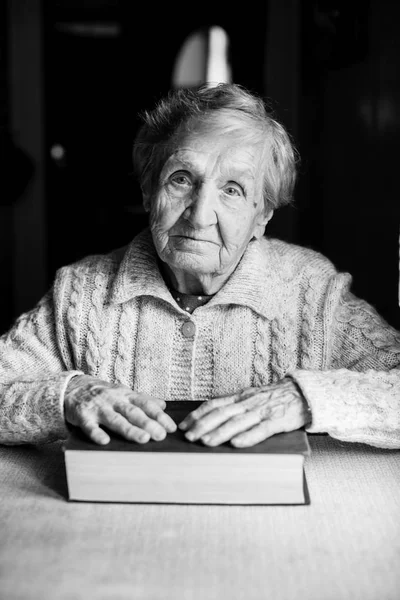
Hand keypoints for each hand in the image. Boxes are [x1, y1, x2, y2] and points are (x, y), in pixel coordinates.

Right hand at [64, 375, 176, 444]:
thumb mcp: (123, 392)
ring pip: (115, 419)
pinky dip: (96, 433)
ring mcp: (98, 408)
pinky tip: (105, 442)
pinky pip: (90, 426)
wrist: (72, 387)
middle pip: (133, 412)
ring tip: (142, 439)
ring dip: (129, 429)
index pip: (145, 404)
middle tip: (161, 435)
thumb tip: (163, 405)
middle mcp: (114, 400)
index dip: (159, 416)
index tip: (171, 428)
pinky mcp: (83, 416)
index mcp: (125, 394)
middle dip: (148, 423)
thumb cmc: (102, 393)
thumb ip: (142, 399)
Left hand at [178, 377, 310, 446]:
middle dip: (202, 425)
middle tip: (188, 437)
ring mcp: (263, 411)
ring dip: (219, 433)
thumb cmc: (276, 398)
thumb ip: (236, 405)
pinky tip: (235, 444)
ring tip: (205, 442)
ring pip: (237, 422)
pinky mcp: (278, 421)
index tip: (184, 425)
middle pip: (221, 413)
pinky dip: (247, 437)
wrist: (305, 393)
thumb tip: (213, 416)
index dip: (198, 414)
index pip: (214, 404)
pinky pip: (260, 430)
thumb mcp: (252, 397)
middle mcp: (249, 402)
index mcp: (241, 397)